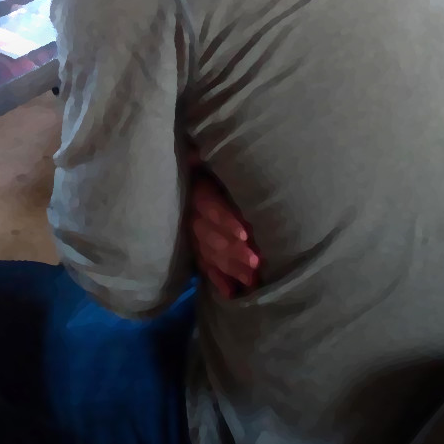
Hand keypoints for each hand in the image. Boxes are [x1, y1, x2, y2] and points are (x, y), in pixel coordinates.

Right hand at [186, 168, 260, 298]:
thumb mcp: (212, 160)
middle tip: (257, 264)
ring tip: (252, 281)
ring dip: (231, 269)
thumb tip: (202, 151)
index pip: (211, 206)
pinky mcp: (196, 249)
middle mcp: (193, 216)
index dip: (226, 220)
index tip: (245, 233)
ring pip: (210, 255)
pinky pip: (205, 267)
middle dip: (235, 252)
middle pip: (212, 236)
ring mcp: (193, 235)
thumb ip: (208, 157)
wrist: (187, 177)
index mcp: (198, 191)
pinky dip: (218, 281)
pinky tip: (232, 293)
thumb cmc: (213, 166)